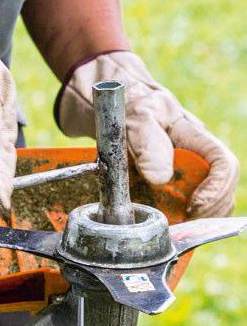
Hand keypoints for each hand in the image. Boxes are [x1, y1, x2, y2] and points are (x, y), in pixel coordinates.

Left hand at [55, 51, 238, 216]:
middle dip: (207, 211)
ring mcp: (176, 172)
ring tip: (171, 227)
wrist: (103, 99)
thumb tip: (160, 178)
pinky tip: (158, 225)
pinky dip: (171, 221)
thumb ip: (147, 141)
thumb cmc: (125, 101)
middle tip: (182, 223)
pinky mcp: (158, 185)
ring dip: (192, 220)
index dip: (216, 189)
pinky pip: (174, 208)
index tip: (193, 206)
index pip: (223, 164)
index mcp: (193, 138)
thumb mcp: (135, 114)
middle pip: (219, 190)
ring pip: (202, 203)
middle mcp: (191, 157)